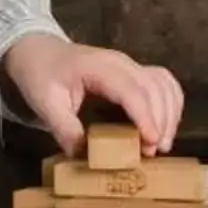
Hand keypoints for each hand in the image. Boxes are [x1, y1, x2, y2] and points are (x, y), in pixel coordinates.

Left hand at [1, 34, 184, 158]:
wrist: (37, 51)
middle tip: (153, 153)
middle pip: (153, 88)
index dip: (145, 116)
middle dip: (160, 121)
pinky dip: (170, 103)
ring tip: (162, 144)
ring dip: (169, 113)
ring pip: (163, 84)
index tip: (151, 142)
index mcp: (98, 67)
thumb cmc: (40, 75)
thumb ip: (64, 128)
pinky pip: (162, 82)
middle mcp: (121, 62)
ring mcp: (129, 65)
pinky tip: (166, 125)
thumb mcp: (44, 103)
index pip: (131, 90)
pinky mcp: (133, 71)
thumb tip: (83, 155)